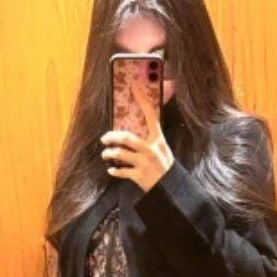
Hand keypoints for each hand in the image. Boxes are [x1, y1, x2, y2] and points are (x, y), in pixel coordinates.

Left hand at [100, 77, 174, 191]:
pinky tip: (111, 170)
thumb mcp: (163, 149)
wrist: (171, 189)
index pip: (150, 115)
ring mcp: (144, 163)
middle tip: (105, 138)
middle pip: (127, 137)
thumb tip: (136, 128)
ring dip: (109, 153)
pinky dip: (114, 171)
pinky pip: (121, 171)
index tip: (133, 87)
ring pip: (120, 154)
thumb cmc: (165, 166)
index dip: (142, 100)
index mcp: (158, 139)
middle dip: (112, 136)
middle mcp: (151, 149)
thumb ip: (151, 138)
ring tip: (105, 154)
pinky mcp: (139, 176)